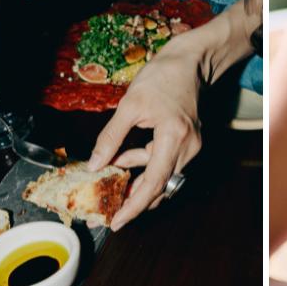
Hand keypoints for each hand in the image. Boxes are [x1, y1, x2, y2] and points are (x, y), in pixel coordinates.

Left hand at [87, 42, 202, 230]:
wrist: (189, 63)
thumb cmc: (161, 77)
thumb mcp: (129, 105)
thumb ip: (111, 137)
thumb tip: (94, 164)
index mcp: (174, 138)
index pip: (154, 182)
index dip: (134, 206)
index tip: (117, 222)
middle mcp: (188, 147)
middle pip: (161, 186)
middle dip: (135, 200)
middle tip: (110, 213)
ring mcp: (192, 147)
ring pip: (163, 177)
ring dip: (138, 179)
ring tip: (113, 172)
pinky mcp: (189, 144)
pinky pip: (166, 164)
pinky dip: (146, 167)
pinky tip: (126, 159)